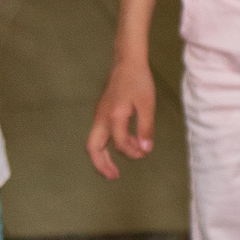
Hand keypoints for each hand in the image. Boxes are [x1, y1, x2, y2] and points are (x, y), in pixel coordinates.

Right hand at [84, 54, 156, 180]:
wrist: (126, 61)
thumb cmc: (138, 80)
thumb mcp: (147, 104)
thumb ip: (146, 128)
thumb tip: (145, 149)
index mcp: (114, 116)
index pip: (119, 143)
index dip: (132, 152)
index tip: (144, 152)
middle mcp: (102, 118)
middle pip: (93, 147)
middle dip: (101, 165)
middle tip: (113, 177)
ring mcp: (99, 115)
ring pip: (93, 143)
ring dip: (102, 158)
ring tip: (114, 170)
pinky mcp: (101, 113)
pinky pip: (99, 135)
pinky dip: (106, 146)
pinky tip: (121, 145)